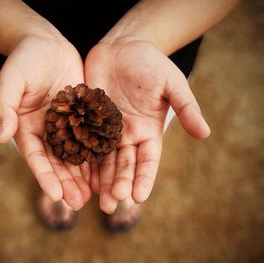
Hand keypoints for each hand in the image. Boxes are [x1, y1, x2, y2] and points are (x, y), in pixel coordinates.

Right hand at [0, 35, 90, 209]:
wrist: (46, 44)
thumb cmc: (24, 59)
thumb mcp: (11, 80)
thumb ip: (5, 106)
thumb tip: (1, 137)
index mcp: (27, 127)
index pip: (36, 157)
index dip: (45, 176)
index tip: (57, 196)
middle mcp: (47, 131)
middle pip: (57, 162)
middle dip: (67, 183)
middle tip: (79, 204)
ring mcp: (66, 125)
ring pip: (75, 155)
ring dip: (82, 176)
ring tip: (93, 196)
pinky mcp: (82, 115)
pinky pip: (90, 137)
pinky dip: (95, 154)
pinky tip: (105, 169)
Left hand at [85, 39, 209, 212]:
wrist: (123, 47)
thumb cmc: (151, 63)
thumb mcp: (172, 84)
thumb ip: (186, 107)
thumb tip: (205, 133)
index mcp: (148, 131)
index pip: (147, 160)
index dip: (144, 178)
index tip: (138, 197)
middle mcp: (127, 135)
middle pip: (123, 165)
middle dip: (117, 185)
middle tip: (109, 205)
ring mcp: (106, 129)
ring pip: (102, 159)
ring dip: (99, 179)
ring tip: (92, 198)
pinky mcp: (87, 119)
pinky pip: (83, 141)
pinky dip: (81, 158)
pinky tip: (75, 174)